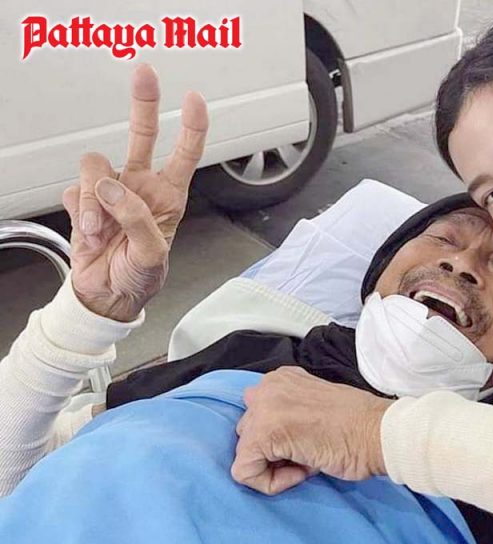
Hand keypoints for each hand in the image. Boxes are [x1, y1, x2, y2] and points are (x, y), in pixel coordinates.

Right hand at [62, 63, 207, 321]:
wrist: (107, 296)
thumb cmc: (140, 278)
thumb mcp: (153, 254)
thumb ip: (136, 218)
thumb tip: (111, 187)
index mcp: (168, 196)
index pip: (185, 154)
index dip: (192, 127)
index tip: (194, 100)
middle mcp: (140, 187)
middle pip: (142, 134)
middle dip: (144, 103)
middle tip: (144, 74)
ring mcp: (111, 192)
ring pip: (96, 168)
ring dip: (94, 201)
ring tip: (100, 231)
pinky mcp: (83, 201)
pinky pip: (73, 191)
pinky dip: (78, 213)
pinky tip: (90, 233)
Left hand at [231, 367, 393, 494]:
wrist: (378, 433)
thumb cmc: (358, 425)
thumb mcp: (315, 406)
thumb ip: (289, 411)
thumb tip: (274, 439)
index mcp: (280, 378)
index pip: (259, 416)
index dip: (282, 439)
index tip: (309, 440)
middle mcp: (267, 387)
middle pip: (249, 433)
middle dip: (274, 450)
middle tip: (309, 452)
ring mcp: (262, 409)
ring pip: (246, 453)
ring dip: (274, 465)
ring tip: (308, 459)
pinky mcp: (262, 436)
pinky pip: (245, 472)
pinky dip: (272, 483)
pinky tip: (303, 471)